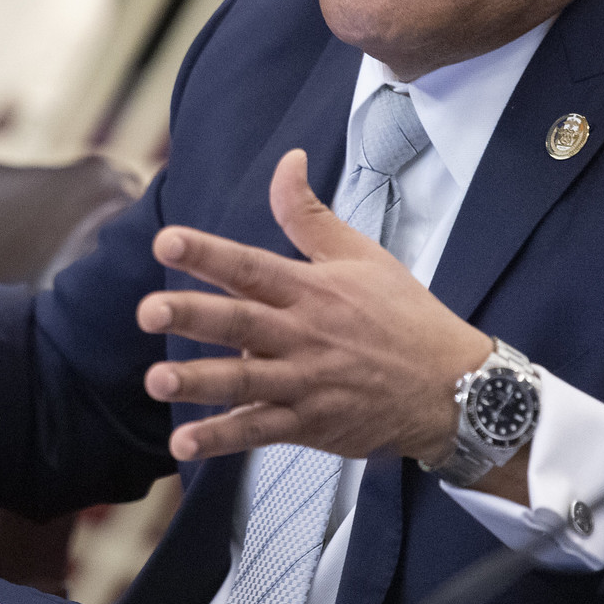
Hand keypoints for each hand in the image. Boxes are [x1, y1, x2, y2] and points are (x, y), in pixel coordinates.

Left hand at [136, 148, 500, 476]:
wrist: (454, 387)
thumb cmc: (404, 317)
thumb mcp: (361, 255)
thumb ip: (309, 215)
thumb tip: (287, 160)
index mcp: (312, 289)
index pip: (252, 266)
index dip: (209, 253)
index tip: (168, 241)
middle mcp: (304, 335)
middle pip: (241, 323)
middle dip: (194, 316)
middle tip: (149, 311)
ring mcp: (306, 383)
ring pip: (244, 382)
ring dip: (199, 382)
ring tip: (157, 380)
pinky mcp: (309, 423)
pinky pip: (258, 432)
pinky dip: (222, 439)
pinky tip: (184, 443)